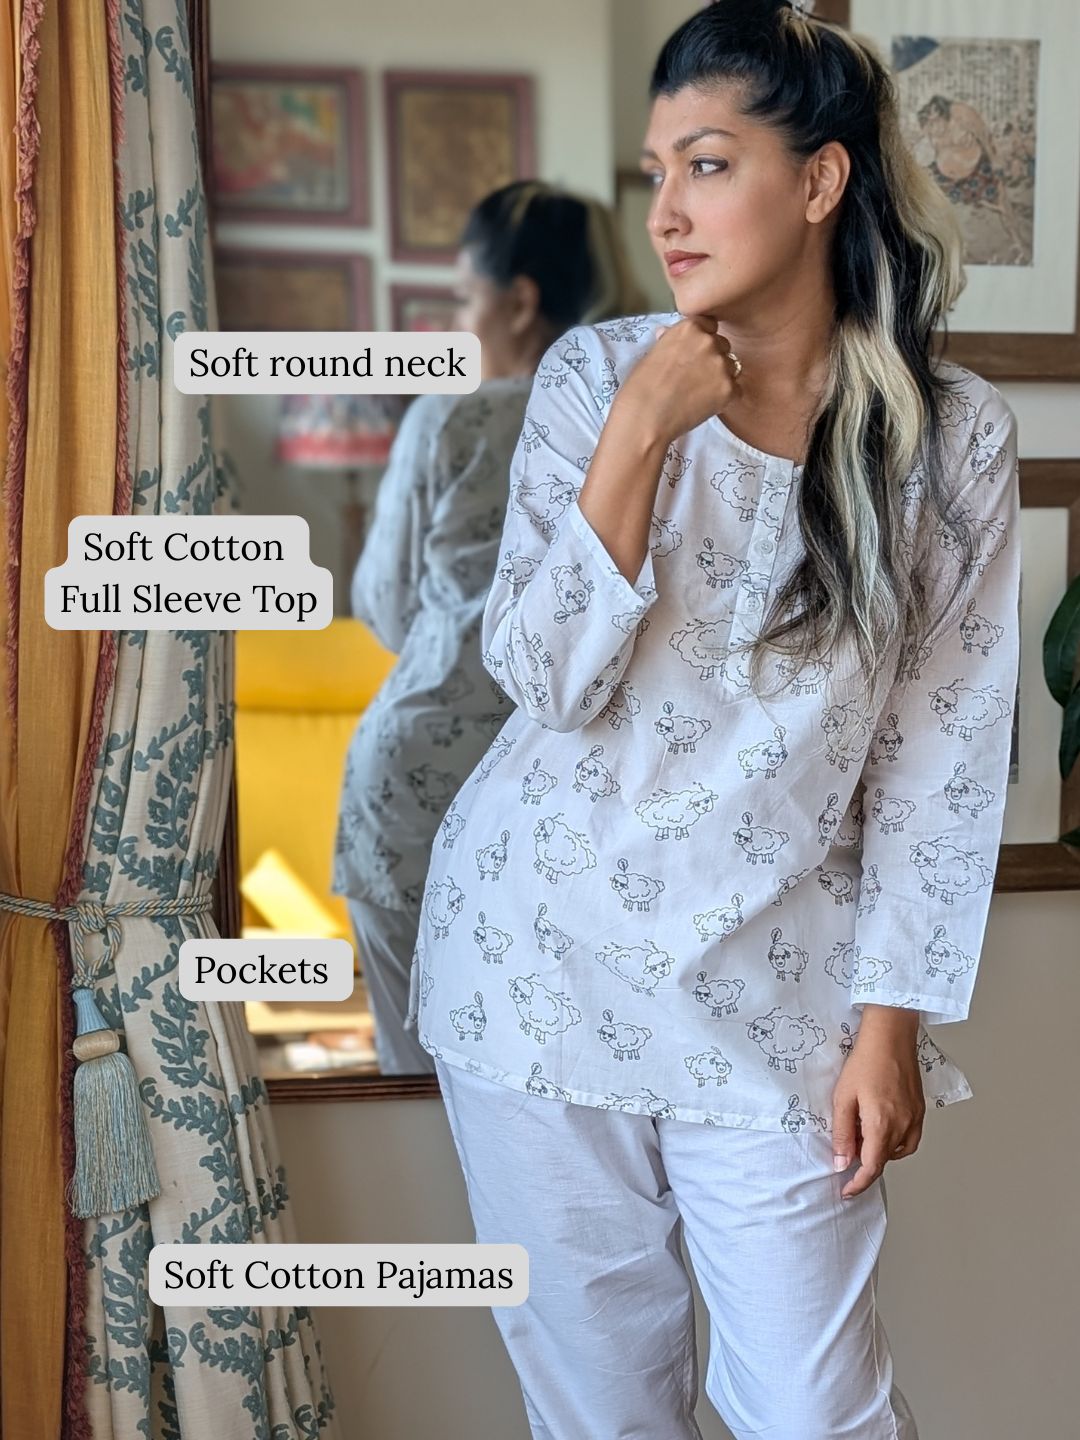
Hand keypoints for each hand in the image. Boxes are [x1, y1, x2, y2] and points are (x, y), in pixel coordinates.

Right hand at [613, 314, 741, 448]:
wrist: (645, 418)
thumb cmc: (641, 387)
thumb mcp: (652, 353)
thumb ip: (670, 340)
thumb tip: (666, 332)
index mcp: (690, 328)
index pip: (710, 325)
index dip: (703, 340)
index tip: (694, 353)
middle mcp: (709, 342)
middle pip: (723, 346)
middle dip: (712, 359)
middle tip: (694, 377)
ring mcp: (721, 365)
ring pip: (732, 368)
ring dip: (721, 378)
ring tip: (698, 393)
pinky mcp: (729, 389)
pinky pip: (735, 390)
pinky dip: (724, 398)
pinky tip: (704, 405)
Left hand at [831, 1011, 924, 1199]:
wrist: (891, 1036)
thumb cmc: (865, 1061)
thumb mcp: (843, 1098)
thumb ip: (842, 1133)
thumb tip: (841, 1162)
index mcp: (882, 1125)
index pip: (871, 1167)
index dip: (858, 1184)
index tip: (847, 1190)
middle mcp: (903, 1126)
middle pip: (884, 1160)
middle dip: (864, 1161)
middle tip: (846, 1146)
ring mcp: (915, 1119)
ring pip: (898, 1151)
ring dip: (879, 1152)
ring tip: (861, 1132)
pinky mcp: (920, 1111)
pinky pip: (909, 1140)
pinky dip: (895, 1143)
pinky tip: (881, 1128)